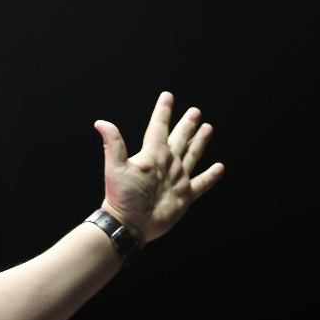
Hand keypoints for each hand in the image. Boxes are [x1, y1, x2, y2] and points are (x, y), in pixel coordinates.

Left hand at [94, 92, 224, 245]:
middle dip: (187, 125)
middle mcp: (166, 164)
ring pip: (192, 155)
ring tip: (208, 128)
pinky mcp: (184, 195)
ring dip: (199, 143)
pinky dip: (211, 176)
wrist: (130, 223)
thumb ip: (113, 144)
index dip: (163, 112)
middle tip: (195, 111)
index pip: (158, 127)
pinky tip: (219, 167)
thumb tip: (100, 123)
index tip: (167, 96)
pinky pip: (201, 183)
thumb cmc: (122, 197)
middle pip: (179, 138)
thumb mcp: (115, 167)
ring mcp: (176, 179)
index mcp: (152, 155)